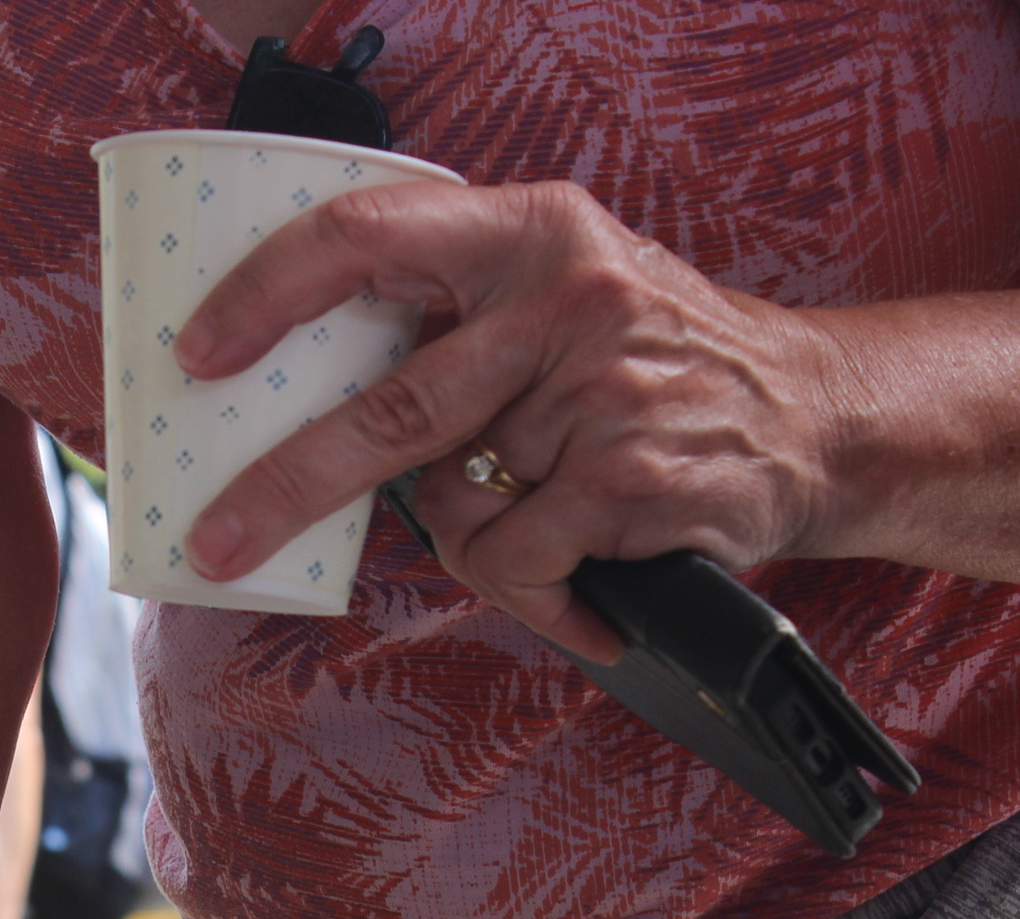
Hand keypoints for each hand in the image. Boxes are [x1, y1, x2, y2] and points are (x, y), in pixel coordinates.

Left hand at [175, 180, 847, 661]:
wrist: (820, 418)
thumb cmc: (650, 365)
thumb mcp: (558, 298)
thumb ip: (451, 326)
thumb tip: (291, 408)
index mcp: (527, 230)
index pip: (364, 232)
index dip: (267, 293)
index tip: (199, 354)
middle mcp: (565, 295)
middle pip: (386, 411)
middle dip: (287, 488)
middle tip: (216, 539)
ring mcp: (603, 389)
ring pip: (455, 507)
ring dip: (473, 539)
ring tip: (539, 520)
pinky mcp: (629, 480)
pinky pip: (516, 561)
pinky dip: (531, 587)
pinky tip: (582, 569)